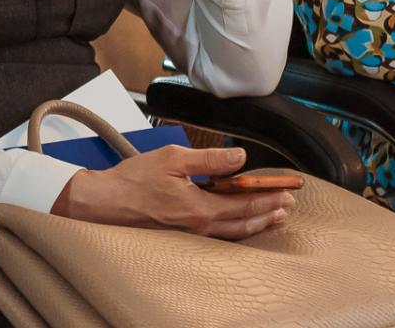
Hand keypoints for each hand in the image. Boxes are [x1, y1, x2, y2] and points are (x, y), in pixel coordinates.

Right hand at [50, 146, 293, 239]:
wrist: (106, 203)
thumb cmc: (134, 180)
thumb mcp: (172, 158)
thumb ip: (209, 159)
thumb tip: (239, 157)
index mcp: (200, 207)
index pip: (245, 203)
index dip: (269, 196)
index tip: (288, 190)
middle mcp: (200, 227)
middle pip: (245, 223)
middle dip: (270, 213)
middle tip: (288, 205)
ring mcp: (192, 235)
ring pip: (234, 233)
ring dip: (257, 224)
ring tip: (273, 217)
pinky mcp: (183, 235)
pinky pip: (220, 235)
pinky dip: (238, 230)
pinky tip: (240, 225)